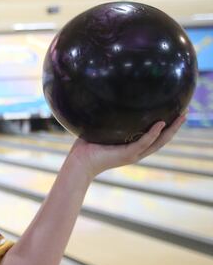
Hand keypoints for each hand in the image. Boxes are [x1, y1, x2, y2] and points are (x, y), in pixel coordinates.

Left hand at [66, 112, 186, 180]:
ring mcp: (133, 154)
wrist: (79, 163)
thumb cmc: (86, 148)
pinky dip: (153, 134)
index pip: (154, 137)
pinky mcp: (127, 154)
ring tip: (181, 117)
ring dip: (171, 130)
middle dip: (175, 127)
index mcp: (131, 147)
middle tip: (185, 113)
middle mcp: (136, 152)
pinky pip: (143, 142)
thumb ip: (107, 119)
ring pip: (158, 142)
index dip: (166, 128)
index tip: (175, 115)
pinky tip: (161, 123)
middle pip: (162, 139)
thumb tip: (105, 100)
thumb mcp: (100, 130)